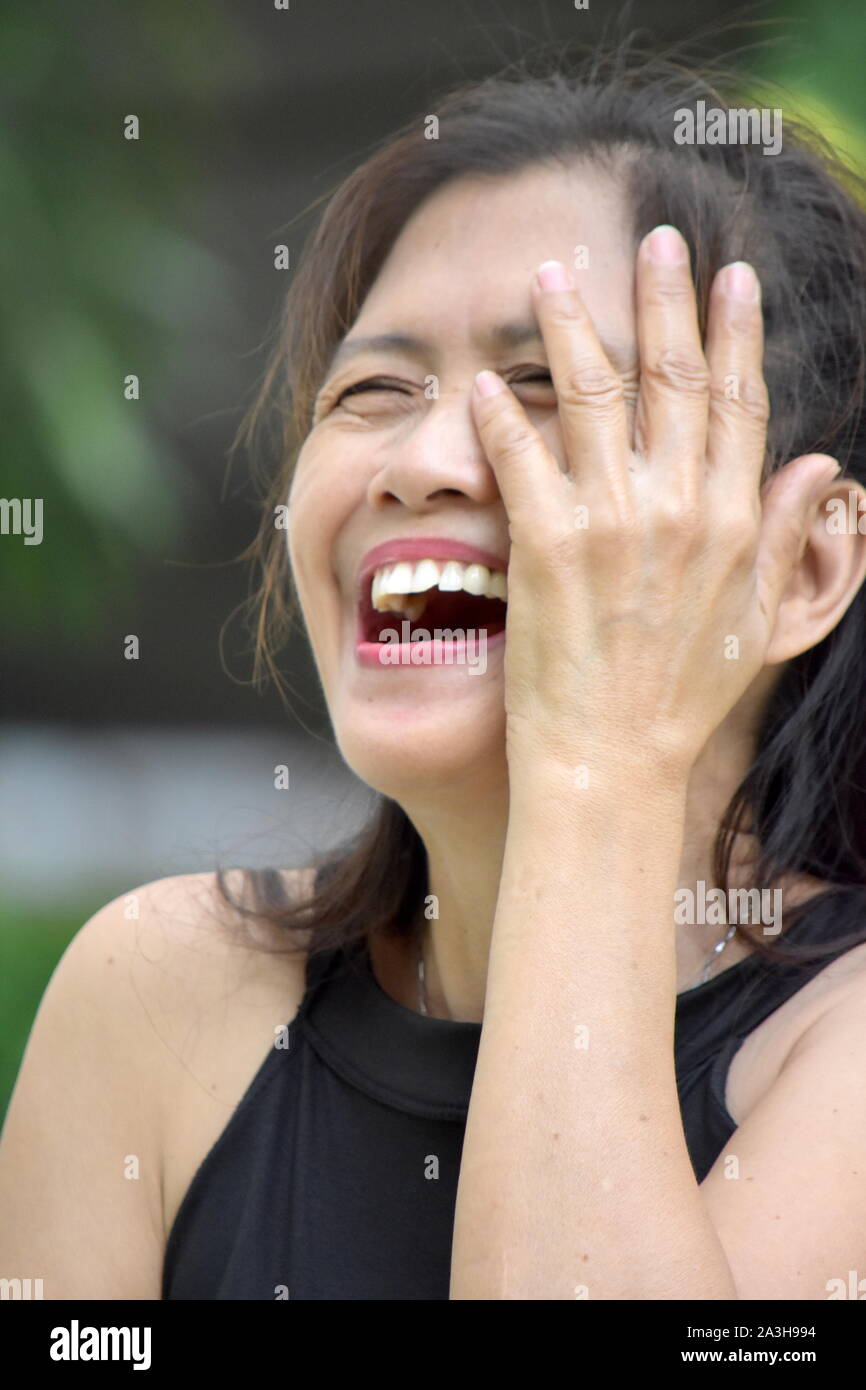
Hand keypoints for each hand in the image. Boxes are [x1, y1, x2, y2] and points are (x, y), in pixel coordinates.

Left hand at [471, 226, 839, 781]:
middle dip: (666, 298)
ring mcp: (612, 522)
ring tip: (555, 273)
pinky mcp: (548, 546)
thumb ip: (786, 537)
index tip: (732, 277)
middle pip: (673, 378)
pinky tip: (485, 376)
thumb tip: (820, 469)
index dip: (736, 333)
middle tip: (655, 237)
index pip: (739, 402)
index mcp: (732, 520)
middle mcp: (678, 508)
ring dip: (573, 325)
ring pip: (593, 395)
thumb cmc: (682, 699)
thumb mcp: (760, 621)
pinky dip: (502, 413)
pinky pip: (522, 457)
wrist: (615, 761)